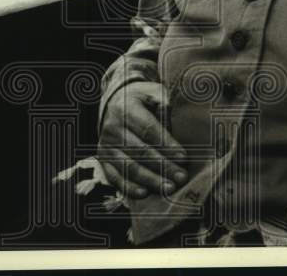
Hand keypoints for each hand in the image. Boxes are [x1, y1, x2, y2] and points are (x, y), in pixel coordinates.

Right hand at [97, 81, 187, 199]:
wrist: (114, 103)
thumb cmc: (141, 100)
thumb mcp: (152, 92)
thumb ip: (163, 102)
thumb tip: (172, 119)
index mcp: (125, 109)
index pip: (148, 130)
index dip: (166, 145)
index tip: (183, 157)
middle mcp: (112, 127)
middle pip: (140, 151)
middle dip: (163, 166)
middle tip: (181, 177)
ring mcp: (106, 145)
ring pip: (129, 166)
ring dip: (150, 179)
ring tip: (169, 187)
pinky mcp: (103, 159)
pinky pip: (114, 177)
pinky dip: (128, 187)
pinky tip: (144, 193)